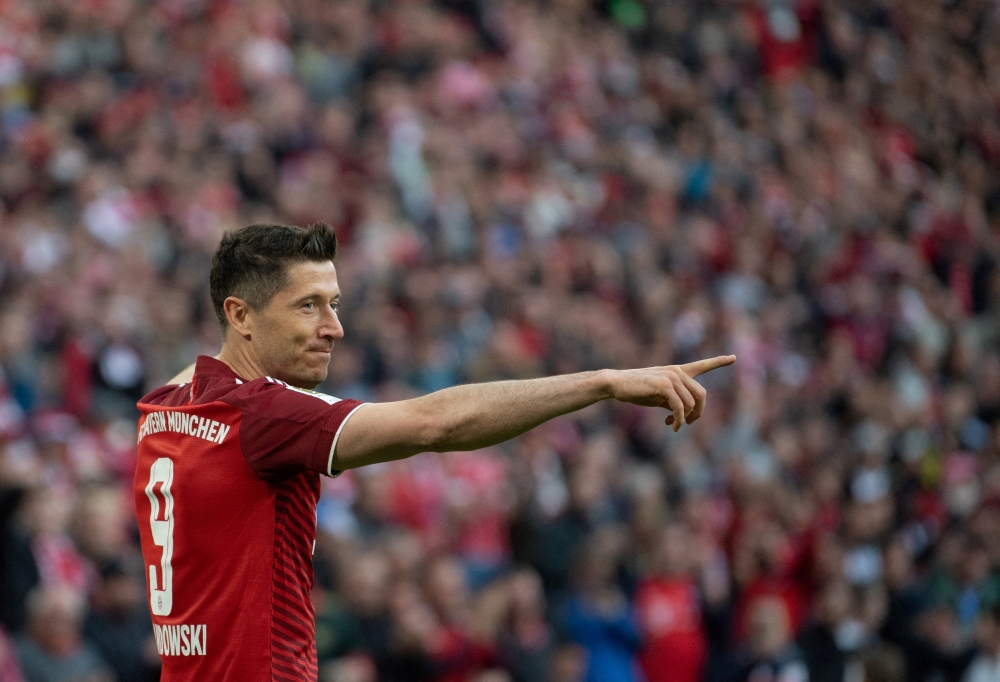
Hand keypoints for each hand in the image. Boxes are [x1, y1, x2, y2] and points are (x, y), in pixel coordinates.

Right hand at [609, 355, 735, 431]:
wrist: (617, 384)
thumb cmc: (637, 390)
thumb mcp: (659, 395)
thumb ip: (674, 400)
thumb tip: (686, 413)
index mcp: (677, 371)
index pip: (702, 365)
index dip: (719, 362)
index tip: (734, 357)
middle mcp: (677, 371)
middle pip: (702, 395)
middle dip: (698, 413)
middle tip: (688, 424)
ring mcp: (672, 377)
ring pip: (691, 403)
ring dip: (685, 419)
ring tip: (673, 424)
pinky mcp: (664, 385)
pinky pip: (680, 407)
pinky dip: (679, 420)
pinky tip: (672, 425)